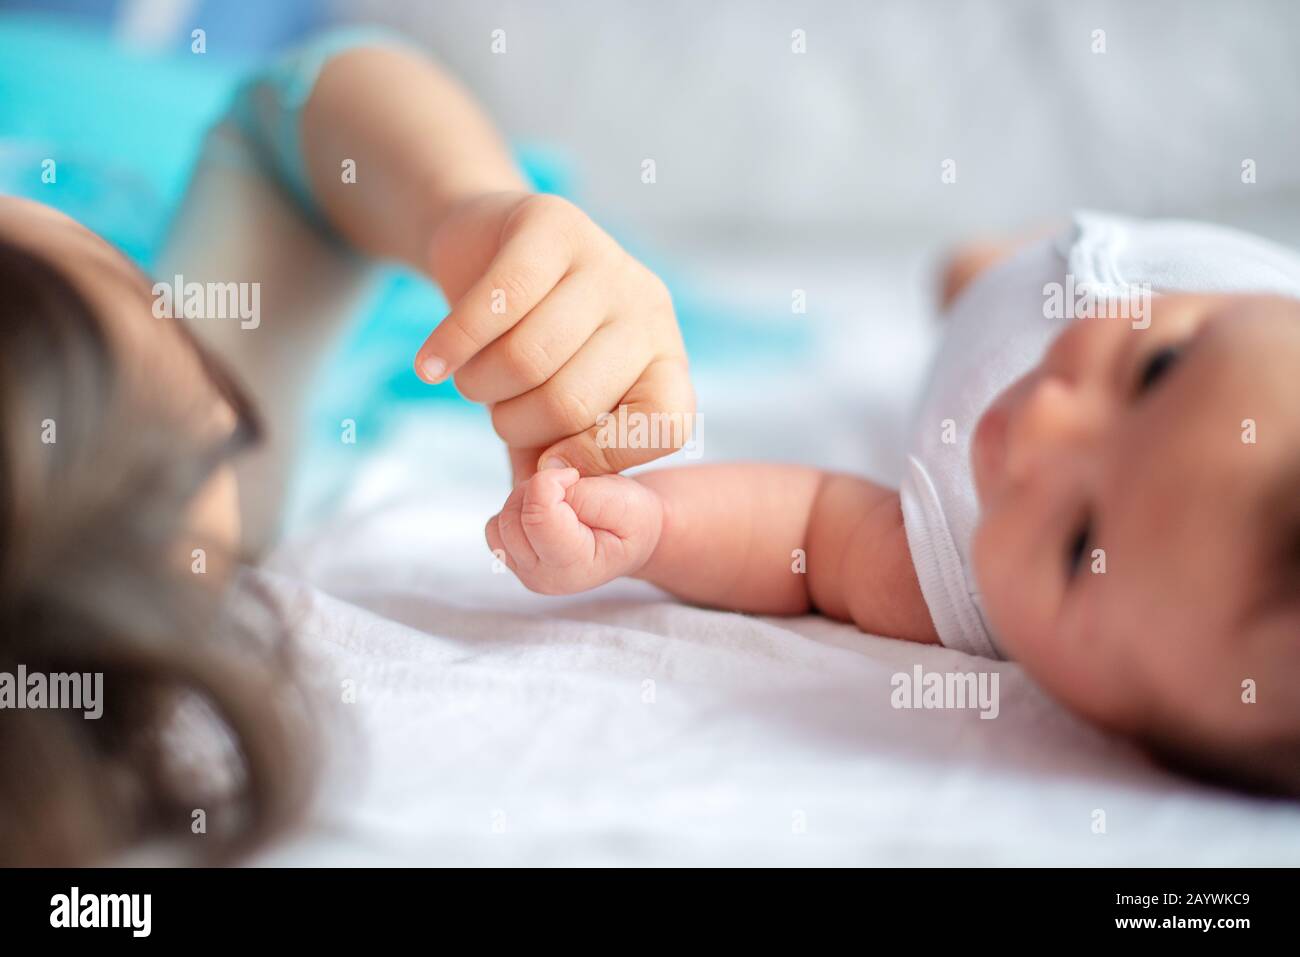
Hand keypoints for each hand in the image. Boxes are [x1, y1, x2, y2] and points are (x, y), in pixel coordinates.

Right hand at [414, 191, 693, 483]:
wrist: (481, 251)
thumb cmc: (521, 349)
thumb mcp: (544, 418)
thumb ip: (549, 470)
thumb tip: (542, 515)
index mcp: (666, 364)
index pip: (662, 430)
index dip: (596, 459)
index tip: (546, 461)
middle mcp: (649, 310)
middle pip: (572, 402)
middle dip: (514, 424)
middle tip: (496, 409)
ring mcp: (606, 261)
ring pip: (527, 357)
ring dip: (477, 386)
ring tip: (468, 377)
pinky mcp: (553, 222)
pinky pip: (495, 303)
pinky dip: (449, 347)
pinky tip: (428, 365)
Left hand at [486, 466, 663, 594]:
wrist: (632, 536)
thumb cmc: (632, 518)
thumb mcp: (624, 501)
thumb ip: (582, 494)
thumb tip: (540, 482)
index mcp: (575, 567)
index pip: (538, 518)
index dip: (550, 482)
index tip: (574, 475)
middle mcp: (544, 577)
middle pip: (513, 520)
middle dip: (536, 490)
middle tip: (568, 486)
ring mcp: (525, 572)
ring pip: (500, 523)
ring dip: (523, 500)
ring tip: (558, 500)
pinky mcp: (512, 560)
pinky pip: (496, 527)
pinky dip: (515, 511)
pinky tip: (544, 510)